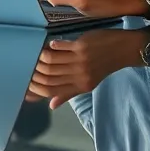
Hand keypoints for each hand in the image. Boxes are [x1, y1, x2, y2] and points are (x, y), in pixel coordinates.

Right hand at [25, 29, 147, 108]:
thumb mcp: (88, 83)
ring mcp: (80, 61)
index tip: (25, 84)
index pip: (52, 91)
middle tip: (25, 65)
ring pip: (52, 62)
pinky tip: (48, 44)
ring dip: (40, 57)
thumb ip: (68, 93)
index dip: (36, 89)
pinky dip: (52, 46)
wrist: (124, 50)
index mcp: (80, 87)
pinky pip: (61, 47)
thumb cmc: (104, 65)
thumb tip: (51, 105)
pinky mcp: (82, 47)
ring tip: (35, 53)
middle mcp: (79, 76)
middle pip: (49, 77)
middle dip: (34, 72)